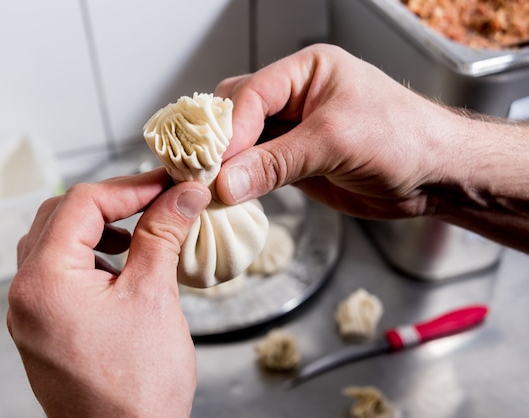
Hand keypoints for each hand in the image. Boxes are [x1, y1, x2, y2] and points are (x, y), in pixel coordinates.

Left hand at [7, 168, 209, 416]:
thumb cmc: (137, 388)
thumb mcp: (154, 296)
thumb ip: (163, 235)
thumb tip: (182, 195)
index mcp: (45, 281)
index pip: (81, 203)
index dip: (129, 186)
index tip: (166, 185)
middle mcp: (25, 294)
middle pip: (61, 217)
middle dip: (111, 202)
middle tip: (154, 200)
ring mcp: (30, 314)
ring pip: (56, 243)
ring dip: (98, 227)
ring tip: (139, 232)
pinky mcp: (43, 328)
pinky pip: (57, 273)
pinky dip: (88, 257)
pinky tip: (119, 266)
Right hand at [214, 43, 463, 218]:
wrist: (436, 176)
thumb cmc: (404, 139)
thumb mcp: (336, 142)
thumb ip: (277, 162)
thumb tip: (225, 182)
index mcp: (305, 71)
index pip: (251, 94)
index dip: (229, 129)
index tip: (213, 163)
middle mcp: (294, 97)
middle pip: (237, 114)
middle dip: (221, 144)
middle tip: (205, 174)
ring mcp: (293, 132)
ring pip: (243, 144)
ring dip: (228, 166)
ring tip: (212, 189)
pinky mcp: (295, 163)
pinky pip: (257, 170)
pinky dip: (242, 183)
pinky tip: (230, 196)